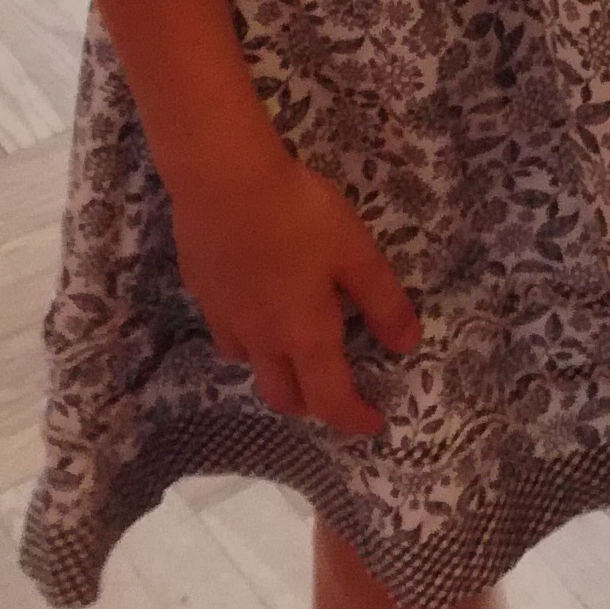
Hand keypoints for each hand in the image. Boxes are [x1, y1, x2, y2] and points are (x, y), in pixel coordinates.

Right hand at [167, 129, 419, 437]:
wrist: (222, 183)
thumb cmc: (298, 215)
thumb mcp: (355, 252)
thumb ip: (382, 300)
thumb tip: (406, 345)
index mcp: (303, 335)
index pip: (329, 399)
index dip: (353, 419)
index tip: (373, 425)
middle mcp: (261, 340)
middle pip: (283, 397)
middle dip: (313, 406)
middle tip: (336, 393)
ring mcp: (225, 319)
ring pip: (251, 368)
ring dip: (278, 373)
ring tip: (297, 353)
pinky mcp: (203, 294)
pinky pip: (228, 335)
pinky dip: (250, 341)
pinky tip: (259, 311)